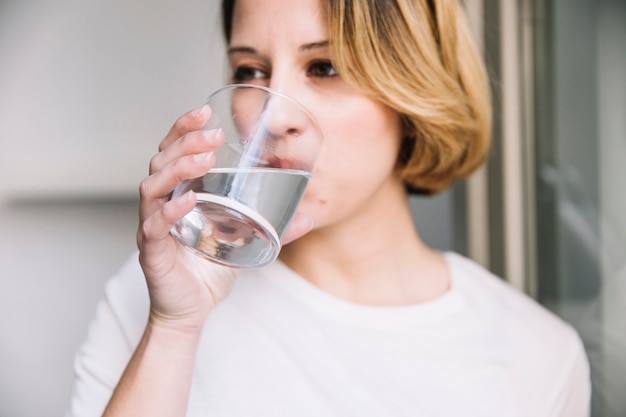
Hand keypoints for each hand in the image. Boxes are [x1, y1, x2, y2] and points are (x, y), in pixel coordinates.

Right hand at [136, 105, 312, 331]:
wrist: (192, 310)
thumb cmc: (210, 269)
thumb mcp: (246, 241)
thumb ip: (273, 227)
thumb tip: (309, 216)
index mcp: (178, 194)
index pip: (172, 152)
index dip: (183, 129)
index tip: (205, 111)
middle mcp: (161, 205)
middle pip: (160, 161)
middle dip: (184, 142)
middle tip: (212, 134)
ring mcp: (152, 227)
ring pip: (152, 187)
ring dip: (178, 169)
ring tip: (206, 159)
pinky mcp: (152, 252)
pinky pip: (153, 226)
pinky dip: (170, 211)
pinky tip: (190, 199)